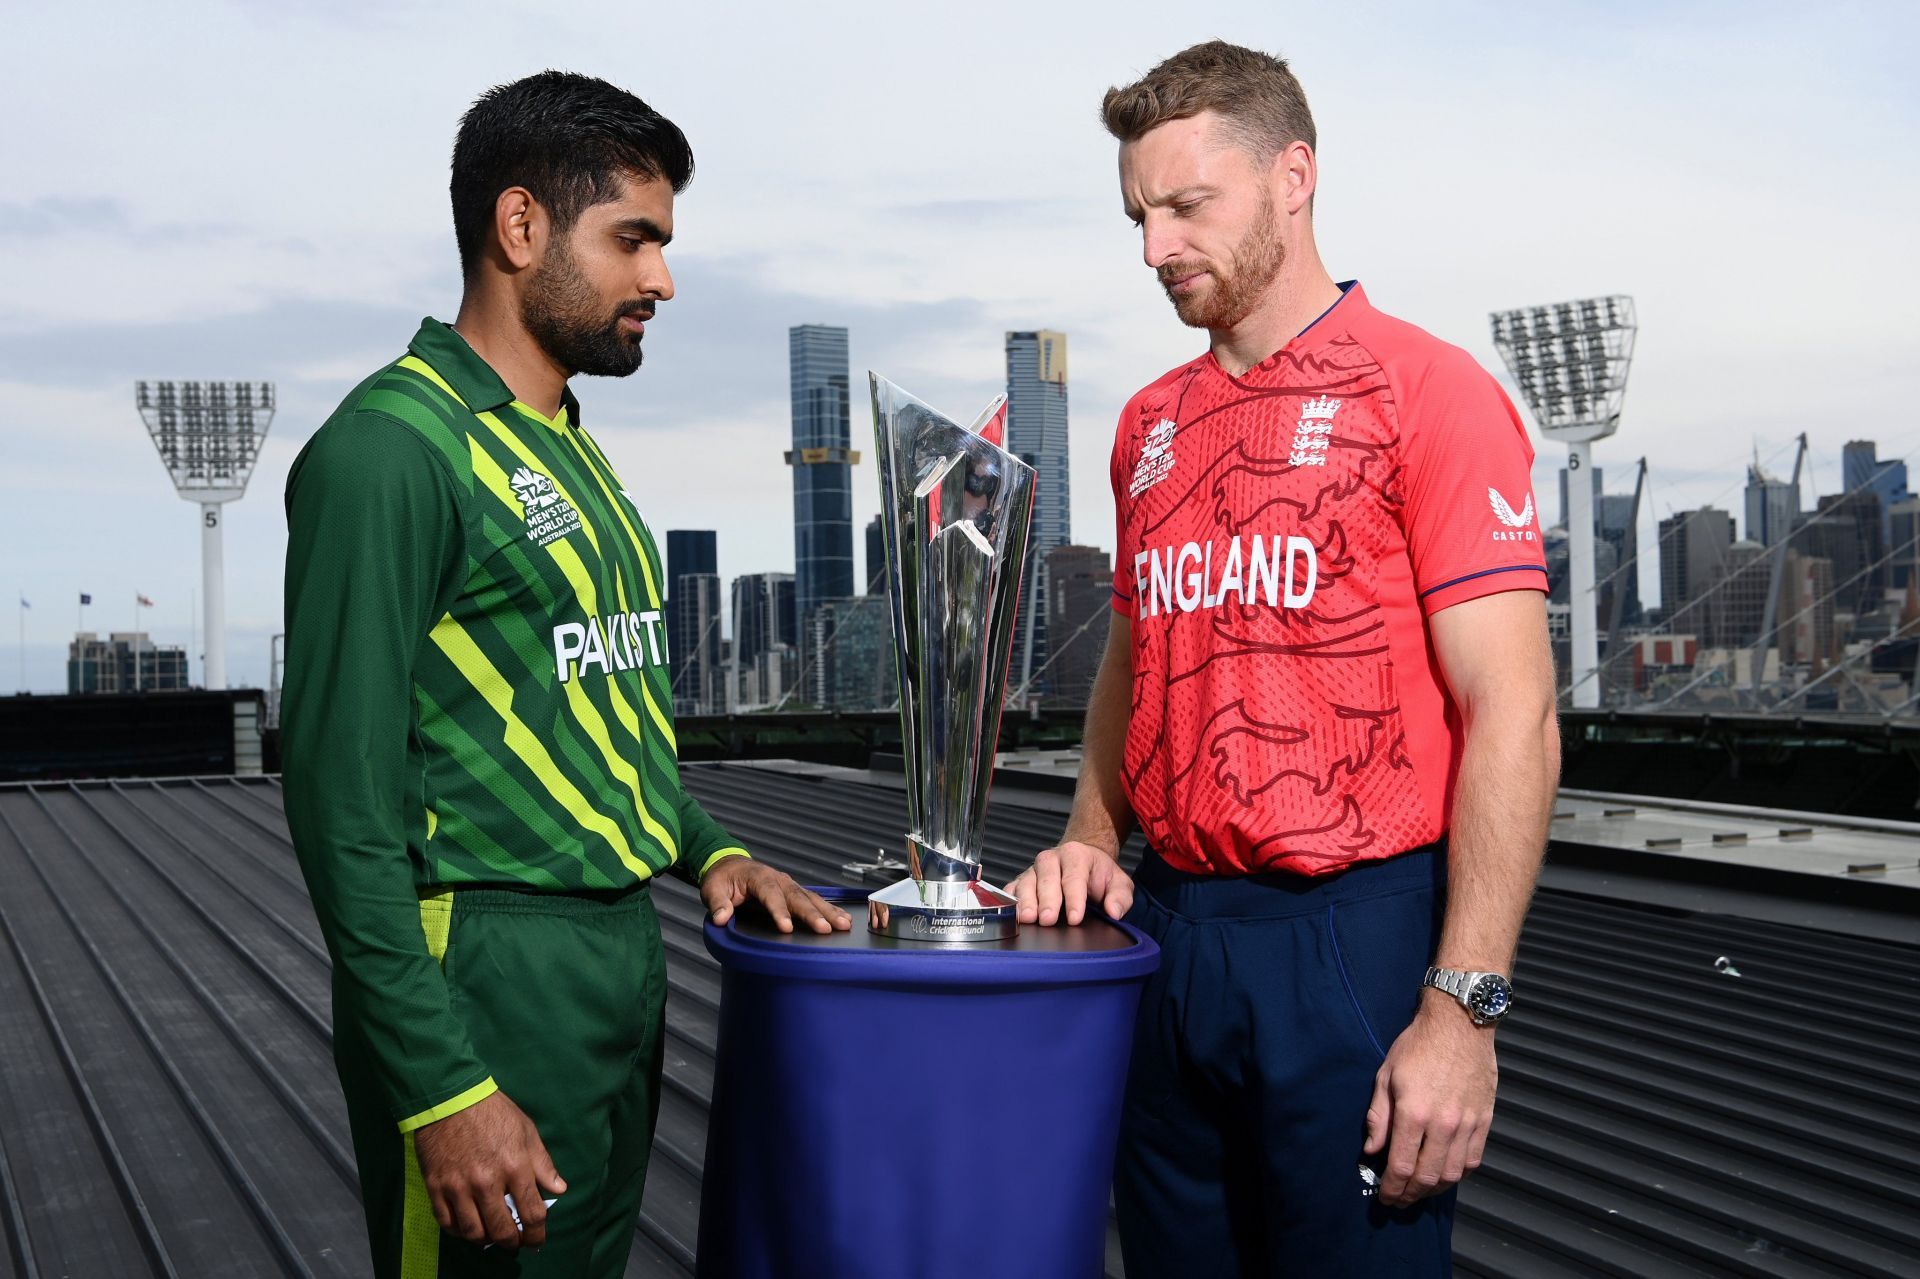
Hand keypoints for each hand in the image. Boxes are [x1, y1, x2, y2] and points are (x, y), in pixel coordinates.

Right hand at [413, 1090, 565, 1248]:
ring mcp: (459, 1186)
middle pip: (502, 1230)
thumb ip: (543, 1163)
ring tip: (492, 1236)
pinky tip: (467, 1227)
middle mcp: (487, 1182)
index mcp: (515, 1166)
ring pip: (473, 1232)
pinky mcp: (436, 1187)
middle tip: (515, 1244)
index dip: (537, 1234)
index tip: (537, 1240)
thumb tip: (558, 1189)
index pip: (532, 1213)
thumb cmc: (493, 1111)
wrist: (450, 1097)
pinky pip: (447, 1223)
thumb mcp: (526, 1131)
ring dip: (486, 1240)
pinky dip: (459, 1231)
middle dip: (512, 1243)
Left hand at [702, 857, 850, 933]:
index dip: (779, 911)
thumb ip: (717, 903)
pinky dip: (830, 909)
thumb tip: (721, 918)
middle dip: (812, 914)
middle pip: (797, 897)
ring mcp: (789, 885)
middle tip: (825, 928)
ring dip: (828, 912)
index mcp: (758, 877)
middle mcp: (778, 879)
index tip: (786, 927)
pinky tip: (844, 919)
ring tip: (844, 925)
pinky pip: (814, 900)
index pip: (770, 894)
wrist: (730, 864)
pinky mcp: (795, 891)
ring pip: (811, 898)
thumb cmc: (723, 878)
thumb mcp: (712, 888)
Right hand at [1009, 840, 1133, 925]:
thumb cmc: (1099, 875)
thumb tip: (1114, 912)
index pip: (1074, 877)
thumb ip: (1120, 896)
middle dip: (1047, 900)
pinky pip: (1011, 890)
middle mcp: (1051, 859)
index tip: (1075, 918)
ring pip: (1026, 883)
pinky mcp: (1021, 881)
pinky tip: (1011, 915)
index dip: (1074, 899)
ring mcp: (1033, 870)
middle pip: (1047, 878)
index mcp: (1076, 855)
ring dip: (1026, 902)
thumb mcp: (1118, 883)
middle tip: (1048, 920)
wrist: (1082, 861)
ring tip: (1028, 919)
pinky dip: (1010, 902)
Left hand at [1363, 993, 1496, 1206]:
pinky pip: (1474, 1160)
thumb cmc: (1418, 1045)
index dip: (1391, 1188)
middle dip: (1410, 1195)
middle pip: (1427, 1177)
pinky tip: (1446, 1175)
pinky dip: (1459, 1175)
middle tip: (1399, 1200)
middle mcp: (1443, 1123)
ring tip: (1420, 1191)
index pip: (1401, 1166)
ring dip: (1434, 1189)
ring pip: (1453, 1174)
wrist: (1459, 1023)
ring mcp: (1467, 1124)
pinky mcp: (1484, 1120)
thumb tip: (1371, 1150)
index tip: (1384, 1196)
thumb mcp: (1386, 1075)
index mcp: (1414, 1112)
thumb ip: (1378, 1116)